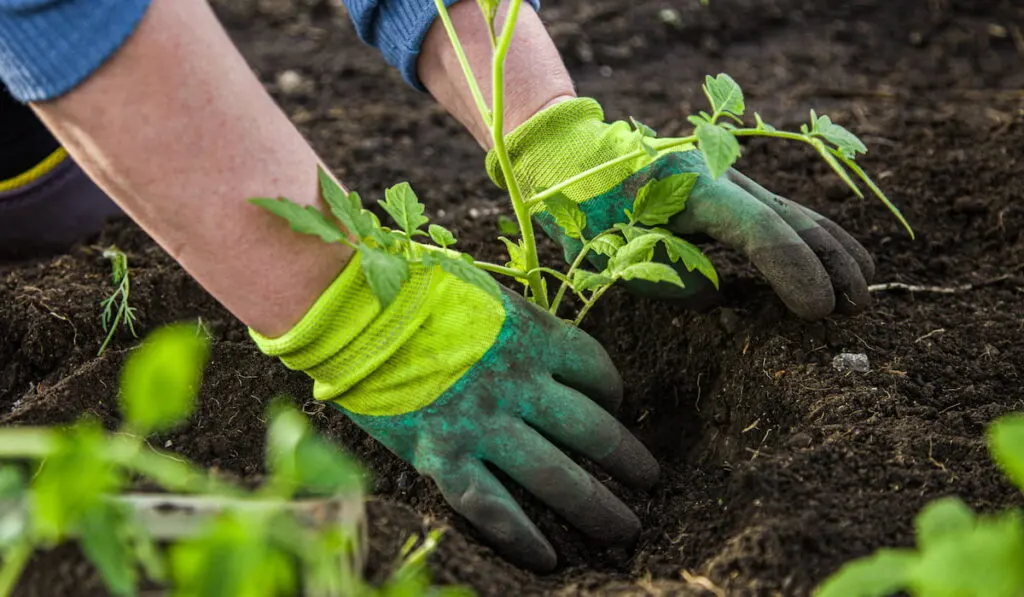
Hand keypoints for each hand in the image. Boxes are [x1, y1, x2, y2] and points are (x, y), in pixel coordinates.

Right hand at [251, 250, 657, 571]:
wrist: (349, 306)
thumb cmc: (413, 288)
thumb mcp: (483, 292)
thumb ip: (518, 323)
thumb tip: (541, 348)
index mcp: (532, 335)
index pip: (596, 370)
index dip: (614, 393)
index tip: (614, 407)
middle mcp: (519, 383)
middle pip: (592, 430)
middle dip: (629, 461)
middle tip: (651, 482)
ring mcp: (483, 423)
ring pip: (556, 476)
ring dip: (598, 507)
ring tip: (625, 530)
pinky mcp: (442, 455)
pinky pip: (494, 507)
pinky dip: (525, 537)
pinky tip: (550, 560)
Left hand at [487, 98, 875, 319]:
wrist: (575, 156)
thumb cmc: (584, 207)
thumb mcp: (607, 251)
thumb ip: (663, 277)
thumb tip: (715, 295)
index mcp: (691, 187)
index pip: (759, 231)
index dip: (794, 271)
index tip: (817, 311)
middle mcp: (721, 176)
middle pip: (791, 218)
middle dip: (830, 263)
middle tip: (856, 308)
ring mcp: (729, 178)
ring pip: (795, 212)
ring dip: (833, 250)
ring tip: (864, 290)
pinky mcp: (729, 188)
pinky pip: (781, 214)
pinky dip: (813, 239)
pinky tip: (839, 261)